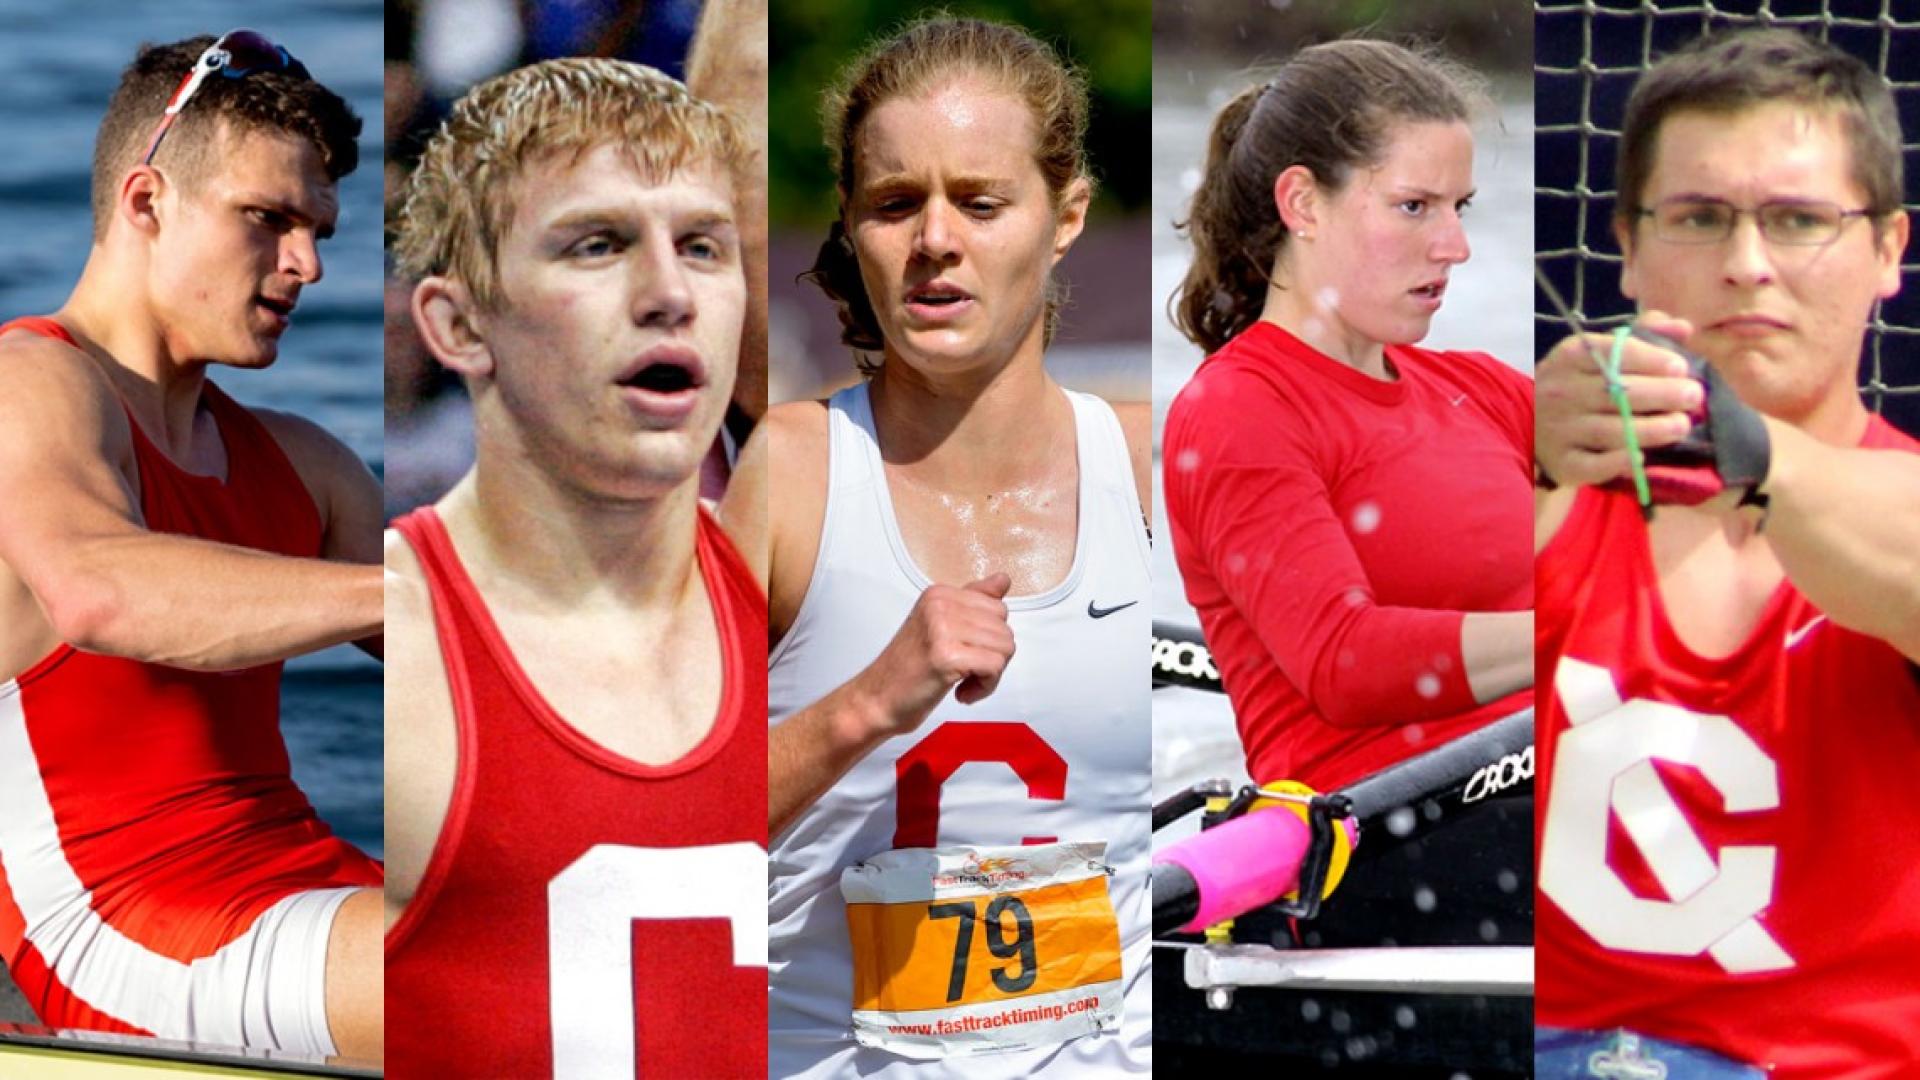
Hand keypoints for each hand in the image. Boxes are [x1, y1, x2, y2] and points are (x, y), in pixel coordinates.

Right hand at [852, 573, 1014, 737]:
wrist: (875, 700)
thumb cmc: (907, 669)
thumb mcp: (941, 626)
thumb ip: (974, 602)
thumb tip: (1003, 579)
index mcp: (939, 594)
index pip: (998, 608)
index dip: (988, 639)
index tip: (966, 653)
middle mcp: (940, 605)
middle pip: (1005, 629)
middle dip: (992, 657)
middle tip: (964, 671)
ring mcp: (942, 628)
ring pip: (1005, 648)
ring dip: (989, 675)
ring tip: (961, 681)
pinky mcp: (946, 655)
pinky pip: (994, 667)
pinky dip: (985, 687)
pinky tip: (961, 692)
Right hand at [1536, 311, 1702, 487]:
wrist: (1532, 417)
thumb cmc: (1580, 381)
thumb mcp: (1603, 350)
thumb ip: (1645, 335)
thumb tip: (1683, 328)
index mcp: (1571, 356)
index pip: (1613, 353)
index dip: (1652, 359)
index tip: (1681, 368)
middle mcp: (1561, 391)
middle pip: (1616, 392)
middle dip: (1662, 394)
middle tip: (1694, 397)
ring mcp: (1559, 429)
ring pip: (1610, 430)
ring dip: (1652, 429)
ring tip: (1681, 425)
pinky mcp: (1563, 462)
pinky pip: (1592, 466)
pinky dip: (1619, 462)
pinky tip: (1641, 457)